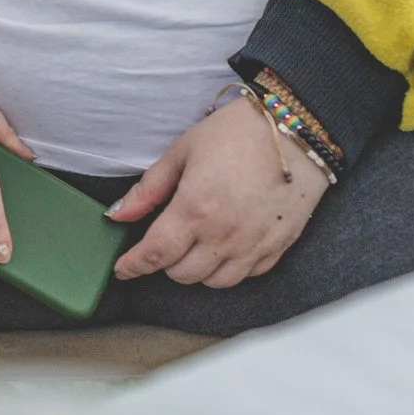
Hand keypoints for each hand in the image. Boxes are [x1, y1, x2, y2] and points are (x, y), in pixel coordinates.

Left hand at [109, 92, 328, 287]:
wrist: (295, 132)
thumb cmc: (235, 134)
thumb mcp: (182, 151)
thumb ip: (149, 189)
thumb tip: (118, 214)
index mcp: (195, 209)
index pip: (156, 253)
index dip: (134, 265)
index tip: (122, 269)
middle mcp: (225, 235)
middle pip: (183, 274)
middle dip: (165, 262)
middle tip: (163, 241)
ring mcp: (254, 245)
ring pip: (215, 283)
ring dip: (197, 270)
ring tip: (193, 245)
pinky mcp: (278, 248)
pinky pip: (246, 276)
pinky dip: (228, 269)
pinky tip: (224, 246)